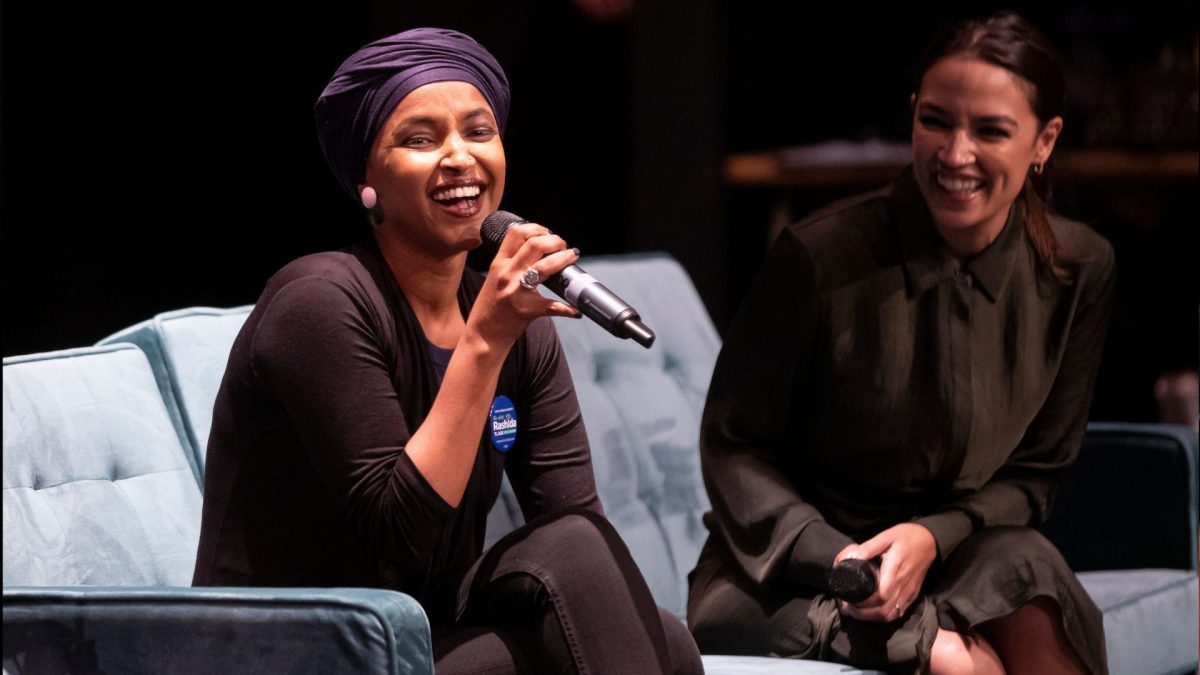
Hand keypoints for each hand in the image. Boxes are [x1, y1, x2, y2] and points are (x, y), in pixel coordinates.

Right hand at [467, 222, 581, 345]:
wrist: (483, 335)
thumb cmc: (491, 306)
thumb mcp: (495, 278)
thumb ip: (511, 264)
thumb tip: (536, 250)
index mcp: (499, 264)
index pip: (516, 233)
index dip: (536, 228)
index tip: (547, 233)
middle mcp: (507, 273)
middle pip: (535, 244)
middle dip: (555, 240)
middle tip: (563, 246)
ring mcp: (517, 291)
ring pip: (546, 266)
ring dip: (564, 258)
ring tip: (572, 257)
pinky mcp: (527, 310)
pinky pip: (553, 306)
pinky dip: (568, 308)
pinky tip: (576, 309)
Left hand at [833, 523, 936, 622]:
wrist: (930, 541)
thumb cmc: (907, 536)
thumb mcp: (887, 535)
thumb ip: (869, 547)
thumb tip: (853, 557)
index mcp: (895, 571)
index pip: (881, 597)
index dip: (864, 604)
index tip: (848, 601)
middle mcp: (903, 585)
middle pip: (884, 611)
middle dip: (863, 614)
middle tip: (847, 608)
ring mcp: (909, 592)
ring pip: (891, 615)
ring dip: (872, 618)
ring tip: (856, 612)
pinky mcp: (912, 595)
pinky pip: (898, 612)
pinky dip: (883, 616)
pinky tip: (872, 612)